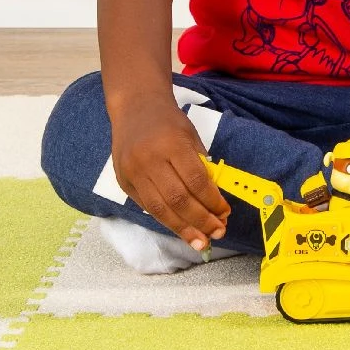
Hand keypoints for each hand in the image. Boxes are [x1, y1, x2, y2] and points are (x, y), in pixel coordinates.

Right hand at [109, 93, 230, 250]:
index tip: (225, 213)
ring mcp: (134, 172)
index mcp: (171, 144)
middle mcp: (150, 160)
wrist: (135, 107)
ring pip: (160, 209)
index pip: (195, 180)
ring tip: (200, 242)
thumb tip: (214, 201)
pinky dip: (166, 219)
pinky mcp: (124, 181)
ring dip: (183, 228)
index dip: (212, 201)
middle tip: (217, 233)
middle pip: (177, 199)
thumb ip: (200, 165)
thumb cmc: (168, 120)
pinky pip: (147, 206)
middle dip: (200, 220)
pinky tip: (181, 228)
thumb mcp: (190, 135)